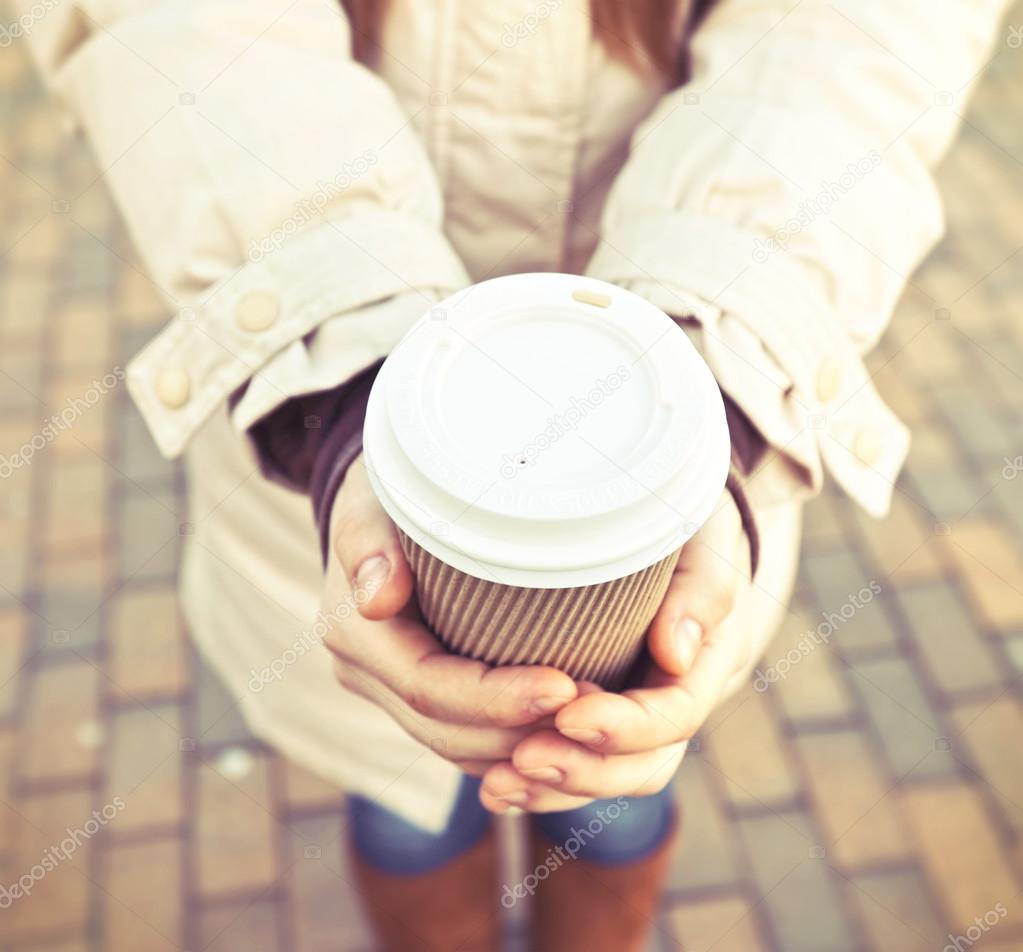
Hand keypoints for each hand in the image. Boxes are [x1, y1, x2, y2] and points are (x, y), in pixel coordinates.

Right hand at [321, 456, 578, 774]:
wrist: (375, 499)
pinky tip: (563, 731)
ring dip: (523, 746)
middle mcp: (366, 673)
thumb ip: (368, 542)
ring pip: (458, 746)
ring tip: (592, 724)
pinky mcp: (416, 695)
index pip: (429, 687)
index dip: (496, 698)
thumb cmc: (386, 490)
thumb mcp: (373, 498)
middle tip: (596, 712)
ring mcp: (388, 690)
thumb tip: (378, 599)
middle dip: (522, 731)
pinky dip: (512, 743)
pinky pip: (464, 739)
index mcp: (355, 633)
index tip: (564, 687)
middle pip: (447, 730)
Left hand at [480, 488, 750, 811]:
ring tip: (498, 784)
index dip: (625, 726)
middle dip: (582, 770)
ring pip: (600, 777)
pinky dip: (535, 782)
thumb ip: (701, 589)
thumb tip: (676, 655)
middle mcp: (670, 702)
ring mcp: (631, 717)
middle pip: (639, 767)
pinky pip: (570, 766)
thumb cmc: (687, 523)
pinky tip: (492, 785)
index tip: (570, 711)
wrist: (669, 529)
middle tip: (524, 757)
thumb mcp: (705, 537)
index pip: (674, 718)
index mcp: (706, 663)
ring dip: (550, 788)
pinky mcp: (590, 717)